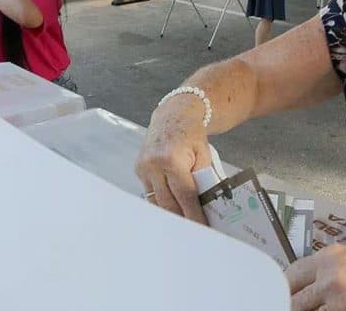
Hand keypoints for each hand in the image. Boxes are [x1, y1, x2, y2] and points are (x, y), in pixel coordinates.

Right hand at [134, 97, 212, 223]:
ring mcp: (143, 167)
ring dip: (170, 213)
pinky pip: (150, 192)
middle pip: (168, 202)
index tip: (201, 227)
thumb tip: (207, 205)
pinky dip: (160, 202)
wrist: (173, 115)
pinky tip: (171, 210)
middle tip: (194, 230)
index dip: (193, 214)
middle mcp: (154, 164)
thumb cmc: (191, 134)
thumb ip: (204, 178)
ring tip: (183, 223)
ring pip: (156, 201)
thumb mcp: (204, 154)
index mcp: (172, 160)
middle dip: (182, 218)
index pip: (185, 196)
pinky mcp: (138, 169)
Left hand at [286, 245, 345, 310]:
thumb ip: (325, 275)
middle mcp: (332, 279)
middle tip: (304, 310)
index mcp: (328, 260)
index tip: (284, 302)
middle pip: (295, 305)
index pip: (288, 280)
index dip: (285, 296)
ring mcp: (344, 303)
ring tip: (331, 310)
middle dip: (299, 310)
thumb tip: (301, 293)